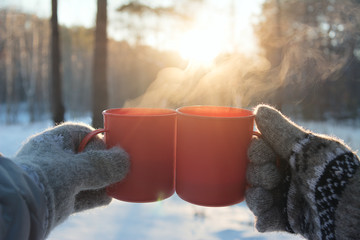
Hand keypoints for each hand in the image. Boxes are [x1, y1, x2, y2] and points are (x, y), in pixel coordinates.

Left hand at [13, 122, 128, 236]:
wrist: (21, 211)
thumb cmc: (44, 180)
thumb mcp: (77, 169)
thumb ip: (103, 165)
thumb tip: (126, 160)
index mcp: (54, 142)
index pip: (83, 134)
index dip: (101, 140)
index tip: (115, 149)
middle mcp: (55, 159)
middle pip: (88, 157)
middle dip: (105, 164)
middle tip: (121, 168)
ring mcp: (58, 180)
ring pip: (87, 177)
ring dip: (103, 181)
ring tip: (119, 183)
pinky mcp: (60, 199)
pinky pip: (83, 194)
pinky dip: (96, 195)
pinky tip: (108, 197)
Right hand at [245, 105, 359, 239]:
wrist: (350, 209)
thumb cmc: (331, 172)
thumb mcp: (308, 148)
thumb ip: (280, 131)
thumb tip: (259, 110)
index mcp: (291, 154)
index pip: (260, 149)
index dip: (255, 151)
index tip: (261, 154)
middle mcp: (286, 174)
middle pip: (255, 172)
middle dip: (257, 174)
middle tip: (272, 178)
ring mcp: (286, 196)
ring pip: (257, 195)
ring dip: (256, 198)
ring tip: (265, 200)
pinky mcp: (289, 218)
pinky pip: (268, 218)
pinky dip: (264, 219)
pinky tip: (264, 222)